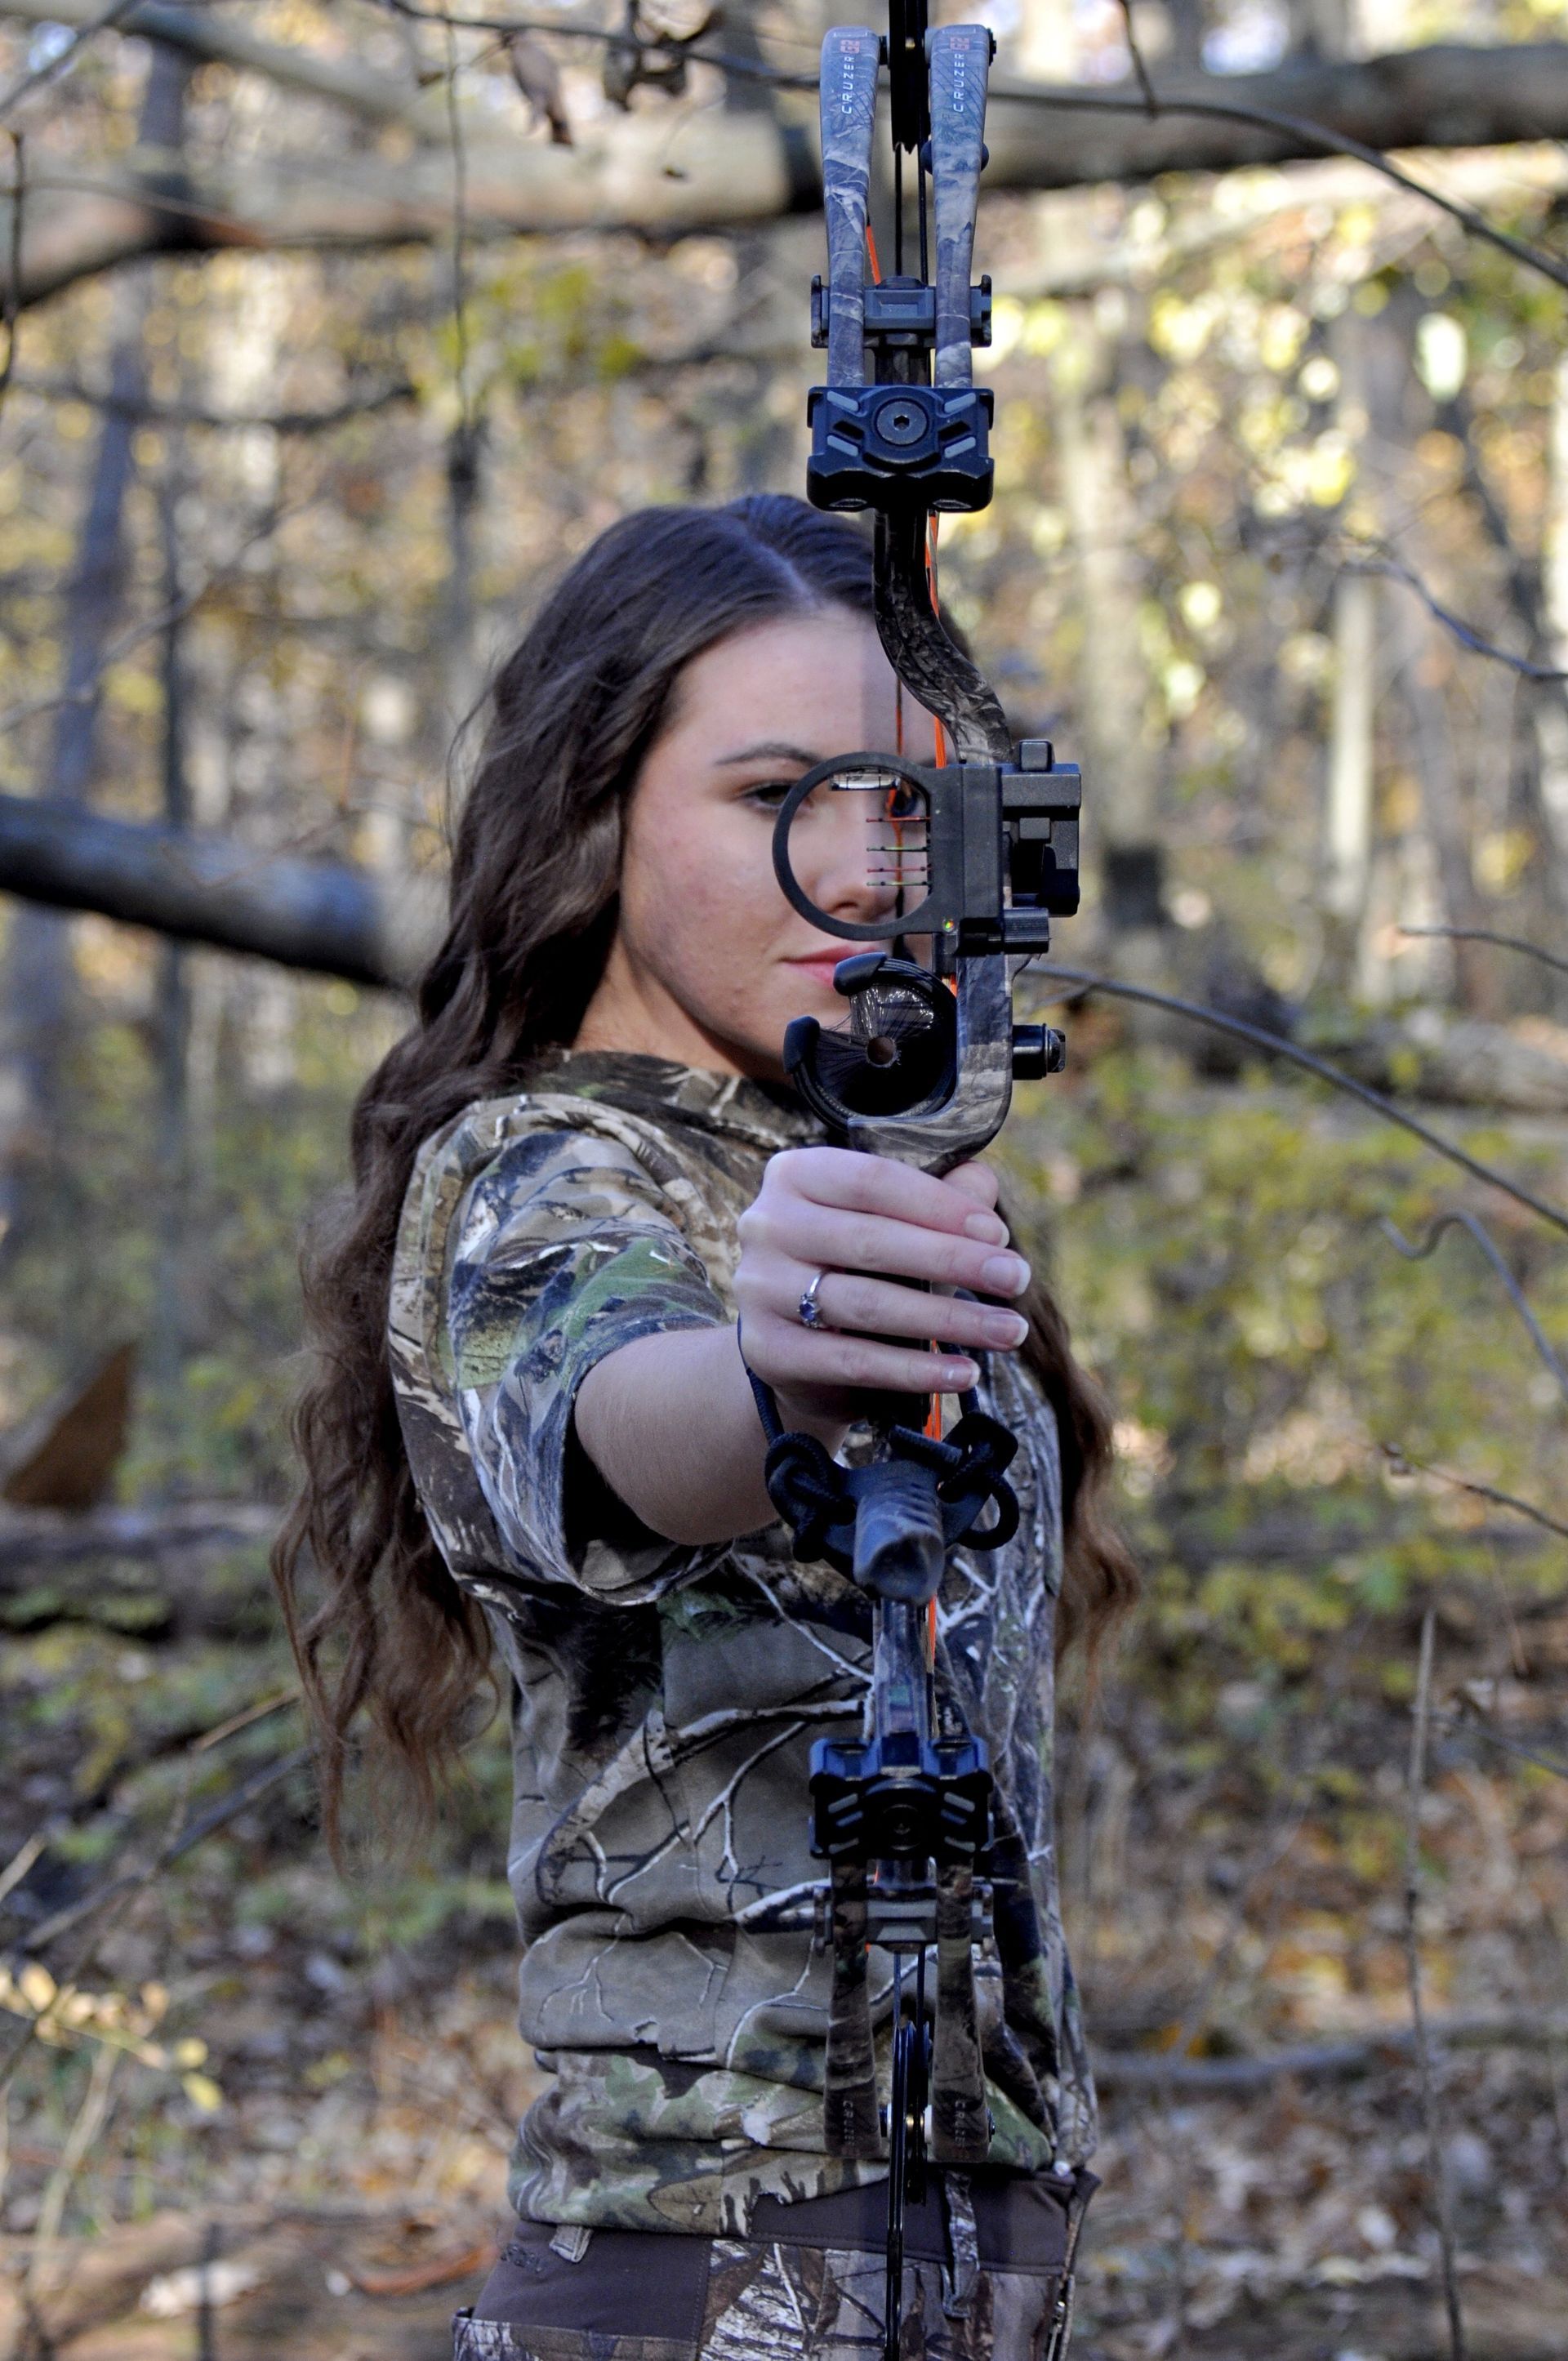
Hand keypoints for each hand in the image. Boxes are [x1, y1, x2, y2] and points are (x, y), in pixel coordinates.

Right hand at [733, 1145, 1031, 1426]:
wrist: (796, 1351)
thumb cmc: (855, 1268)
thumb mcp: (891, 1225)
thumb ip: (936, 1199)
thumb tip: (982, 1184)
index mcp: (794, 1175)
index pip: (873, 1181)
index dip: (940, 1206)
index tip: (998, 1234)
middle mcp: (766, 1224)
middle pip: (871, 1241)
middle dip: (954, 1261)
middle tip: (1016, 1280)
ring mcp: (759, 1288)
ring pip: (866, 1303)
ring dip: (947, 1318)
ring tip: (1006, 1331)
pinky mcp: (768, 1349)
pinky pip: (852, 1361)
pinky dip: (914, 1369)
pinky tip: (963, 1371)